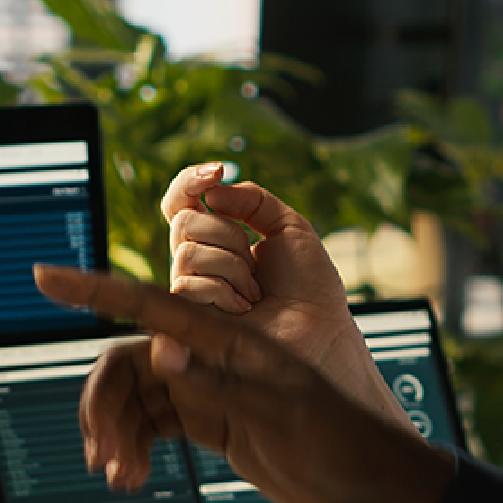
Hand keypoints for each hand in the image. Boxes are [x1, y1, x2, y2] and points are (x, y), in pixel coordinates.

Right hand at [33, 265, 454, 502]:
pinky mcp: (211, 418)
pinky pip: (155, 423)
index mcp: (230, 338)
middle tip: (101, 453)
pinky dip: (135, 445)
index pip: (153, 306)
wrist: (364, 476)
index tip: (46, 275)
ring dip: (118, 432)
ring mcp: (210, 386)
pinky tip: (130, 474)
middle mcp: (213, 355)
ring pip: (138, 397)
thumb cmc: (337, 434)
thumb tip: (160, 352)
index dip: (97, 288)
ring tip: (118, 475)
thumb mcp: (280, 411)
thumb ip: (218, 382)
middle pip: (131, 362)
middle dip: (104, 403)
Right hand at [163, 166, 390, 411]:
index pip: (182, 201)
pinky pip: (187, 284)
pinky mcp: (186, 320)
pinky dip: (224, 291)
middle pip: (184, 221)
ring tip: (255, 293)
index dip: (191, 181)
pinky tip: (244, 308)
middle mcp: (198, 264)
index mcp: (219, 240)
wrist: (320, 331)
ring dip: (232, 267)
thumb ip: (253, 199)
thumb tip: (213, 190)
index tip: (217, 171)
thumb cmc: (310, 289)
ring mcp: (190, 292)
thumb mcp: (290, 228)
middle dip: (228, 233)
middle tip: (256, 262)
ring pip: (186, 252)